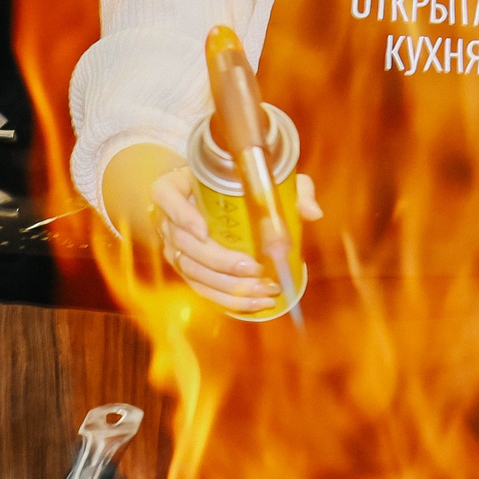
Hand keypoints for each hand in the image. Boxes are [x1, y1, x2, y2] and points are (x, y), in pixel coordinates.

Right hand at [149, 165, 322, 311]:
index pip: (166, 197)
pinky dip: (228, 299)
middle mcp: (167, 219)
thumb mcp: (265, 176)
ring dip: (229, 286)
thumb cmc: (236, 181)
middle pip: (185, 244)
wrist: (213, 196)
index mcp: (174, 187)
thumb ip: (291, 187)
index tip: (203, 230)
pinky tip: (255, 303)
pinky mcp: (186, 269)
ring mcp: (174, 247)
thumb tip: (312, 213)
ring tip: (264, 290)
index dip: (182, 216)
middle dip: (220, 261)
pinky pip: (202, 288)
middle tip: (254, 268)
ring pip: (194, 272)